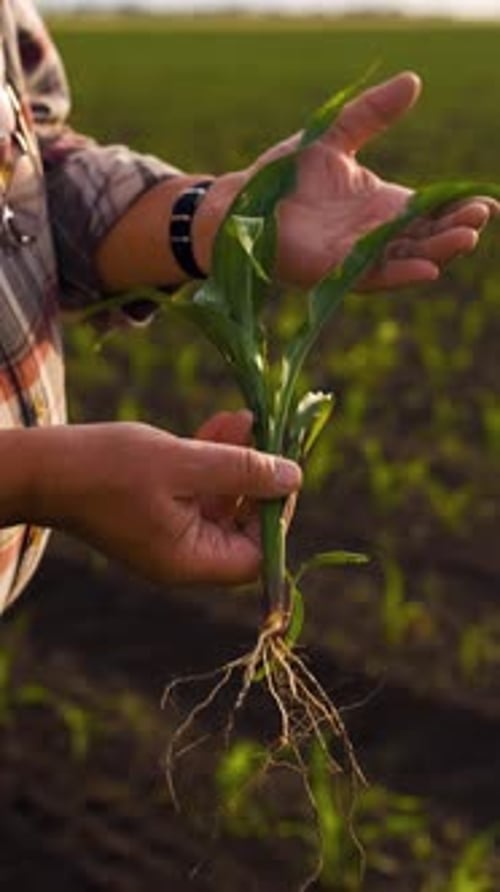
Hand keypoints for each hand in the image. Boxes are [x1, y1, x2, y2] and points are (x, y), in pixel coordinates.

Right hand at [34, 420, 300, 586]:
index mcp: (190, 560)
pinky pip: (198, 490)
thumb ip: (242, 472)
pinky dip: (213, 460)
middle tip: (269, 437)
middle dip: (258, 478)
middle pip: (242, 526)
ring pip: (222, 501)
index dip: (277, 516)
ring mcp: (170, 534)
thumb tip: (293, 477)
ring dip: (237, 460)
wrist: (44, 468)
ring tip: (247, 418)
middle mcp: (184, 556)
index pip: (256, 555)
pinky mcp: (158, 511)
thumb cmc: (109, 468)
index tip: (282, 472)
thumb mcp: (184, 464)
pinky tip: (224, 423)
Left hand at [245, 71, 495, 289]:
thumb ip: (371, 114)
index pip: (428, 211)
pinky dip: (400, 273)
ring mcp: (353, 256)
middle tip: (480, 217)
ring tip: (465, 238)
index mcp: (380, 207)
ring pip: (405, 259)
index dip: (455, 207)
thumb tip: (413, 81)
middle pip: (424, 237)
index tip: (484, 201)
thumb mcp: (334, 136)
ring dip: (436, 252)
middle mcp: (372, 236)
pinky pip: (371, 276)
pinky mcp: (331, 272)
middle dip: (454, 230)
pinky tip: (427, 269)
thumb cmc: (282, 176)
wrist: (238, 202)